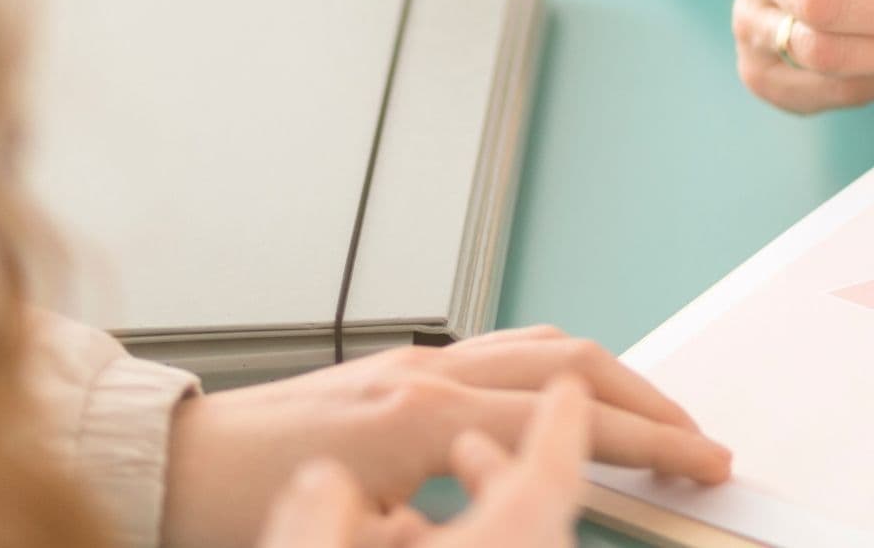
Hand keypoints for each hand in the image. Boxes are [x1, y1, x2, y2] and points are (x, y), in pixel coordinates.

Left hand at [166, 326, 729, 547]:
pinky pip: (504, 352)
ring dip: (608, 378)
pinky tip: (563, 404)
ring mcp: (418, 360)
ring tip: (647, 419)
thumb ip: (457, 519)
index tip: (704, 462)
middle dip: (650, 403)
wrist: (169, 466)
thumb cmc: (239, 506)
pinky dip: (555, 372)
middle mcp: (431, 371)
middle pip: (577, 364)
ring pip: (544, 346)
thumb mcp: (364, 533)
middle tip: (699, 442)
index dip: (653, 442)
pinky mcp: (401, 367)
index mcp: (427, 412)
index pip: (574, 416)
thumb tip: (530, 514)